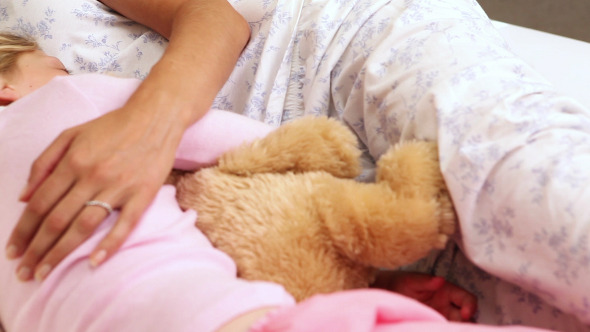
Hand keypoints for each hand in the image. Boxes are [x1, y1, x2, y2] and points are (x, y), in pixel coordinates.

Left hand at [6, 105, 181, 281]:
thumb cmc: (113, 126)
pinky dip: (109, 245)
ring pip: (83, 226)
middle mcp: (92, 176)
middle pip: (57, 220)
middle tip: (23, 272)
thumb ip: (44, 162)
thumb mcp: (71, 134)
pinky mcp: (142, 195)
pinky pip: (124, 225)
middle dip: (36, 249)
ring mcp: (119, 187)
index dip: (22, 230)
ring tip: (44, 274)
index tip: (12, 251)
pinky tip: (93, 263)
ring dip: (61, 253)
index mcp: (73, 161)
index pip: (39, 203)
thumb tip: (23, 196)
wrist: (156, 118)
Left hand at [372, 271, 477, 321]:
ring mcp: (442, 317)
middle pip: (468, 317)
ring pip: (458, 326)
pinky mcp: (434, 325)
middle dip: (466, 324)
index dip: (470, 306)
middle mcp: (448, 306)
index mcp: (447, 291)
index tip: (465, 315)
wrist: (385, 294)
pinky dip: (444, 330)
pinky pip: (444, 329)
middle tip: (454, 328)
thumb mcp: (411, 281)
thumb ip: (426, 281)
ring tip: (443, 328)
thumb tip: (440, 280)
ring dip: (457, 328)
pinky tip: (437, 329)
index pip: (468, 299)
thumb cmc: (400, 283)